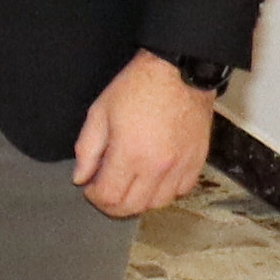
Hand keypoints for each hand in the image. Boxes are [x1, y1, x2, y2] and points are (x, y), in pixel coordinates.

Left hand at [72, 53, 217, 219]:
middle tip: (103, 190)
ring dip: (139, 201)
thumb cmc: (136, 88)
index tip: (89, 187)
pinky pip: (181, 191)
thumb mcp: (99, 112)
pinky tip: (153, 178)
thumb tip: (80, 178)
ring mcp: (181, 167)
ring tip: (127, 184)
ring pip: (158, 204)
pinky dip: (165, 192)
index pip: (110, 197)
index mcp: (130, 154)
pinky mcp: (198, 162)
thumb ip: (87, 149)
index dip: (94, 197)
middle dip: (112, 204)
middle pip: (133, 207)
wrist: (179, 73)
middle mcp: (158, 167)